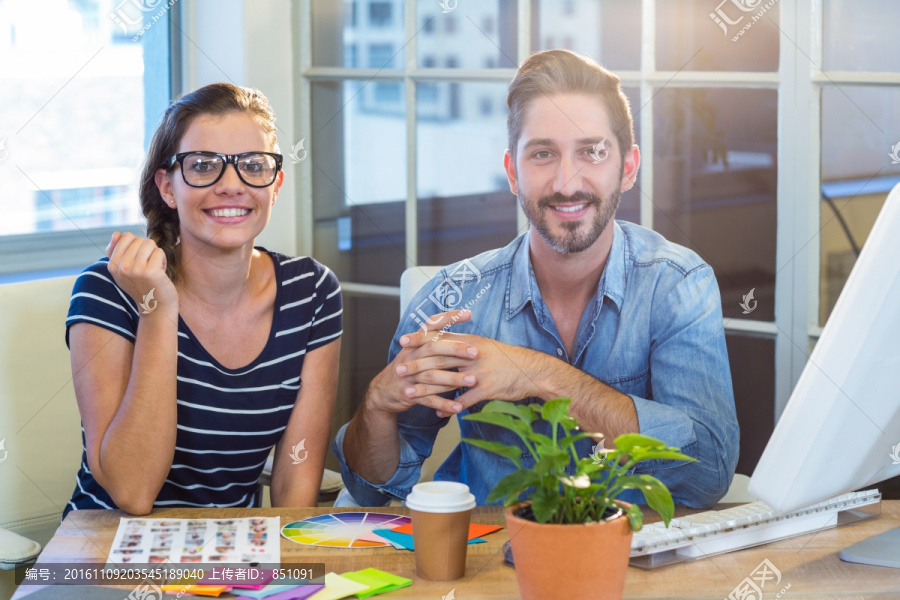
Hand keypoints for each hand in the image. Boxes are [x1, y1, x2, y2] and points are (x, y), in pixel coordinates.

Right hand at [105, 232, 176, 315]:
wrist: (155, 307)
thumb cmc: (142, 286)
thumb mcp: (124, 270)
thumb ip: (117, 251)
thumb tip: (116, 233)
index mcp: (112, 266)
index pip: (126, 237)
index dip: (137, 246)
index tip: (138, 261)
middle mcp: (121, 268)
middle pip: (139, 239)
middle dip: (147, 251)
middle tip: (148, 267)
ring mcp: (135, 270)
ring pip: (150, 243)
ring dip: (155, 254)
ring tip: (154, 269)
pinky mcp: (151, 272)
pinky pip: (159, 252)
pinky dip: (163, 260)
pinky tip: (160, 273)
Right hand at [366, 309, 479, 416]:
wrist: (383, 391)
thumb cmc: (407, 368)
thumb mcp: (416, 351)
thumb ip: (435, 342)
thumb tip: (462, 334)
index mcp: (415, 343)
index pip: (432, 325)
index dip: (448, 317)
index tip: (467, 313)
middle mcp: (411, 356)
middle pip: (434, 348)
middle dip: (455, 349)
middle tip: (475, 352)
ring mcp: (409, 375)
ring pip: (433, 375)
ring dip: (454, 378)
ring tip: (473, 380)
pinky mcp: (409, 393)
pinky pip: (429, 399)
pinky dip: (443, 404)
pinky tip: (458, 407)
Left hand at [397, 330, 548, 415]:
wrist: (534, 372)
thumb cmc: (510, 360)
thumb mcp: (487, 347)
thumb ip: (466, 347)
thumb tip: (449, 344)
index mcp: (472, 342)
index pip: (441, 337)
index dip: (420, 338)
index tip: (402, 341)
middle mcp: (473, 354)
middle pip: (439, 358)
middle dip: (417, 364)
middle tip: (399, 370)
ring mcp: (479, 372)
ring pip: (446, 380)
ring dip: (426, 388)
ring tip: (409, 394)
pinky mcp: (487, 389)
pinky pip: (464, 400)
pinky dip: (449, 408)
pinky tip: (437, 414)